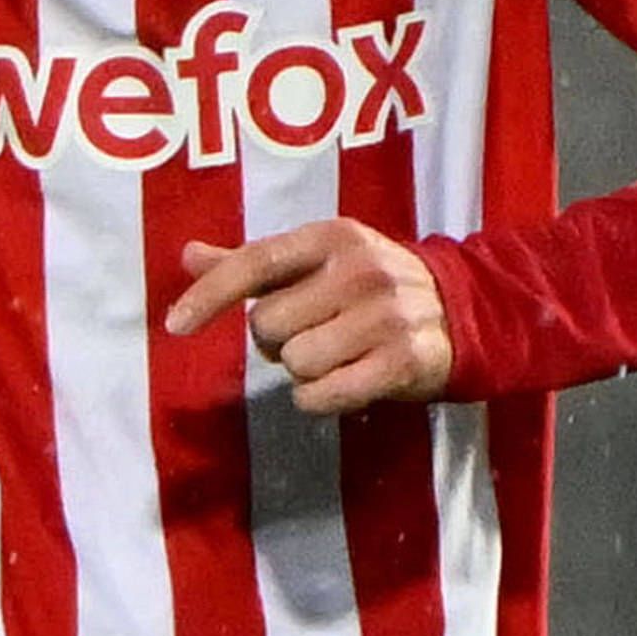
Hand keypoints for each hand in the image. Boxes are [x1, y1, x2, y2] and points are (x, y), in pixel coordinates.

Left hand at [164, 223, 453, 416]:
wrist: (461, 310)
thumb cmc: (370, 287)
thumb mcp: (320, 260)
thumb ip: (254, 262)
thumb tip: (187, 256)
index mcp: (333, 237)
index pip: (256, 262)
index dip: (210, 296)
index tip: (175, 325)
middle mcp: (360, 270)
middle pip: (268, 325)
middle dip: (277, 340)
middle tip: (311, 332)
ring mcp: (384, 316)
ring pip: (295, 364)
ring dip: (303, 371)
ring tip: (336, 355)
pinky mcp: (401, 361)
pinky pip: (321, 396)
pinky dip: (317, 399)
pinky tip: (341, 383)